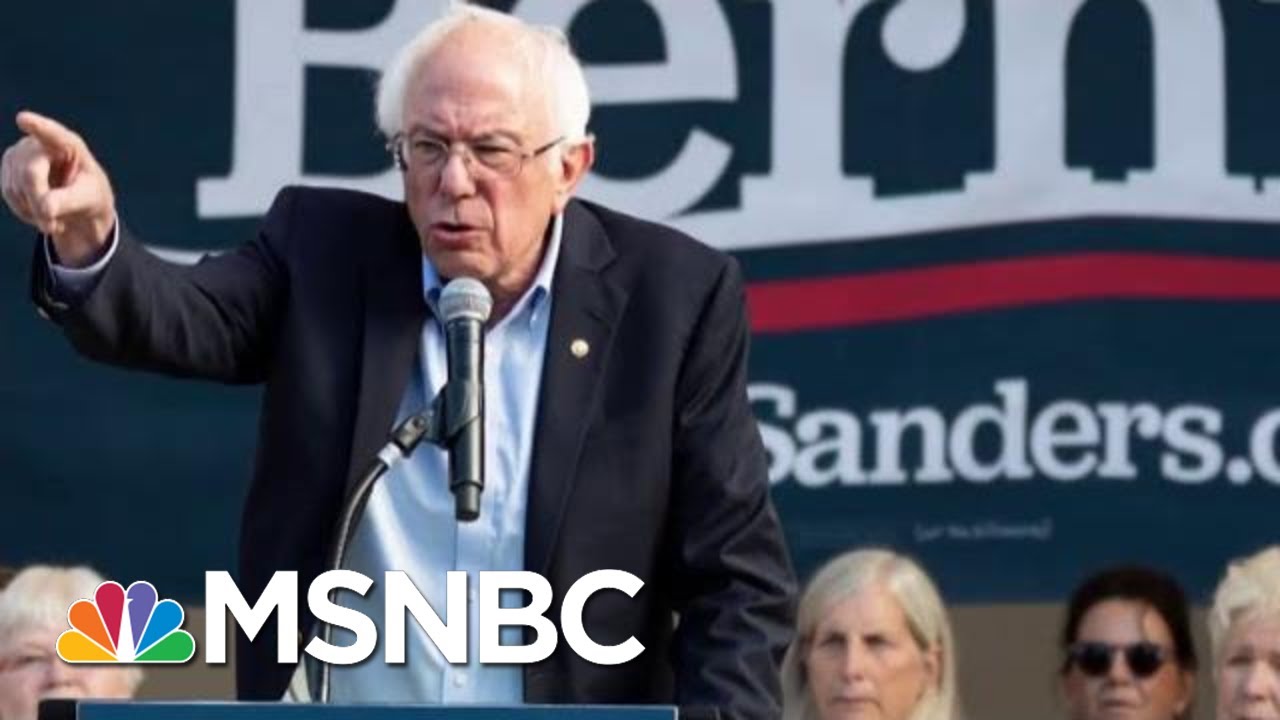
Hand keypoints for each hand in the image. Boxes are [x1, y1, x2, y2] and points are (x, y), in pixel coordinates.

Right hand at [1, 111, 115, 266]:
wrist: (77, 205)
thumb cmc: (89, 195)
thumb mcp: (88, 199)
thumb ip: (68, 201)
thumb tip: (46, 208)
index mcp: (70, 145)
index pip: (52, 134)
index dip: (38, 127)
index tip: (23, 119)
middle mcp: (41, 142)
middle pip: (30, 174)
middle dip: (39, 203)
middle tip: (52, 227)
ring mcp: (21, 153)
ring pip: (15, 186)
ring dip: (33, 210)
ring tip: (54, 218)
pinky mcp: (9, 167)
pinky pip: (8, 192)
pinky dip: (24, 209)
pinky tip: (39, 212)